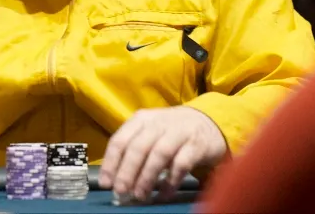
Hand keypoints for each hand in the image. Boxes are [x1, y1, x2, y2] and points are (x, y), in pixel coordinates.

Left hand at [99, 106, 226, 201]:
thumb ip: (133, 150)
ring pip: (159, 154)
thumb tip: (115, 178)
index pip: (120, 139)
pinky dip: (171, 181)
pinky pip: (182, 163)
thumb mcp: (150, 132)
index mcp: (142, 119)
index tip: (106, 183)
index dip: (111, 163)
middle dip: (127, 171)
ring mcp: (179, 131)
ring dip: (147, 177)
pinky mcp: (197, 144)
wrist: (208, 122)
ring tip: (140, 195)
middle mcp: (159, 122)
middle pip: (138, 147)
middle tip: (121, 191)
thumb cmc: (171, 132)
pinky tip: (164, 194)